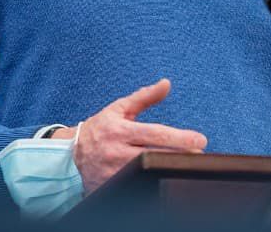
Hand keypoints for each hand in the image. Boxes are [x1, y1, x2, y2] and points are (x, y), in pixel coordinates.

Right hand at [69, 79, 207, 191]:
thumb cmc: (100, 129)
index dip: (179, 138)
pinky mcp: (111, 187)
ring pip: (148, 173)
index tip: (200, 139)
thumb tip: (166, 83)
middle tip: (200, 154)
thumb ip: (144, 97)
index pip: (155, 135)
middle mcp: (117, 152)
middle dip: (180, 156)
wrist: (70, 154)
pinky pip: (135, 186)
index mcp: (120, 131)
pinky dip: (152, 183)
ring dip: (168, 169)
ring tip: (187, 166)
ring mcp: (114, 172)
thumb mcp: (119, 109)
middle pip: (155, 156)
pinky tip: (166, 179)